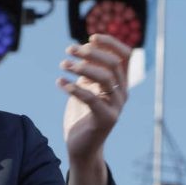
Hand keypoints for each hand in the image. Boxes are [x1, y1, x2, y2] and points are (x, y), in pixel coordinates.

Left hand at [58, 34, 129, 184]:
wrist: (81, 146)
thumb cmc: (82, 114)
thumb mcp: (86, 87)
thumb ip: (89, 69)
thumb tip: (88, 45)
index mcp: (121, 83)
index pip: (125, 56)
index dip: (110, 43)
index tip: (91, 37)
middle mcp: (122, 94)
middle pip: (113, 64)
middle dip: (90, 53)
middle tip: (68, 51)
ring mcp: (116, 107)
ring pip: (105, 79)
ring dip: (82, 68)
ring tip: (63, 65)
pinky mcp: (106, 120)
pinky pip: (92, 99)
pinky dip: (75, 88)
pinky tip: (60, 82)